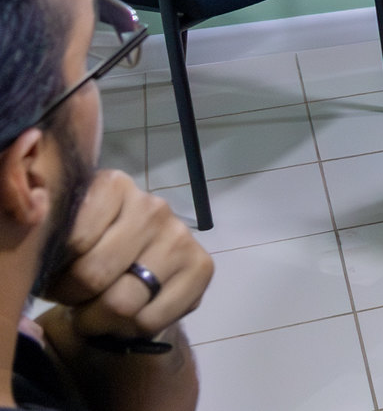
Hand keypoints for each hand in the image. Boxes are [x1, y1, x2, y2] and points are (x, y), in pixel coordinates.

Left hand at [40, 171, 212, 340]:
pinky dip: (131, 331)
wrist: (134, 274)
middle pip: (95, 275)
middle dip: (76, 302)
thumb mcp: (64, 240)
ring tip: (99, 312)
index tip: (57, 278)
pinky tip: (129, 316)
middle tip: (77, 302)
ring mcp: (181, 235)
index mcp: (113, 186)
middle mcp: (152, 206)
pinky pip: (151, 320)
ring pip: (123, 304)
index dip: (55, 274)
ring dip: (101, 321)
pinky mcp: (202, 266)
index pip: (73, 240)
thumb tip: (45, 250)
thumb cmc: (88, 255)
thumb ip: (55, 240)